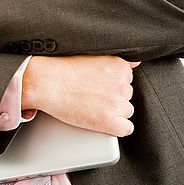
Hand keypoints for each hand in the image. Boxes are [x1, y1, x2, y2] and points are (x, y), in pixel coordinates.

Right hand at [22, 55, 139, 136]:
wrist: (47, 82)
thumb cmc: (64, 68)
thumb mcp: (94, 55)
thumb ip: (118, 61)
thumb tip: (136, 62)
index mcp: (120, 67)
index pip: (128, 81)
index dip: (113, 85)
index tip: (99, 86)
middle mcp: (122, 84)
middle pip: (127, 97)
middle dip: (113, 98)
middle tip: (93, 96)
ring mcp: (116, 103)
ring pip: (126, 112)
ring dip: (113, 111)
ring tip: (93, 107)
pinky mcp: (108, 120)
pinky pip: (126, 128)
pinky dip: (116, 127)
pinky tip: (104, 122)